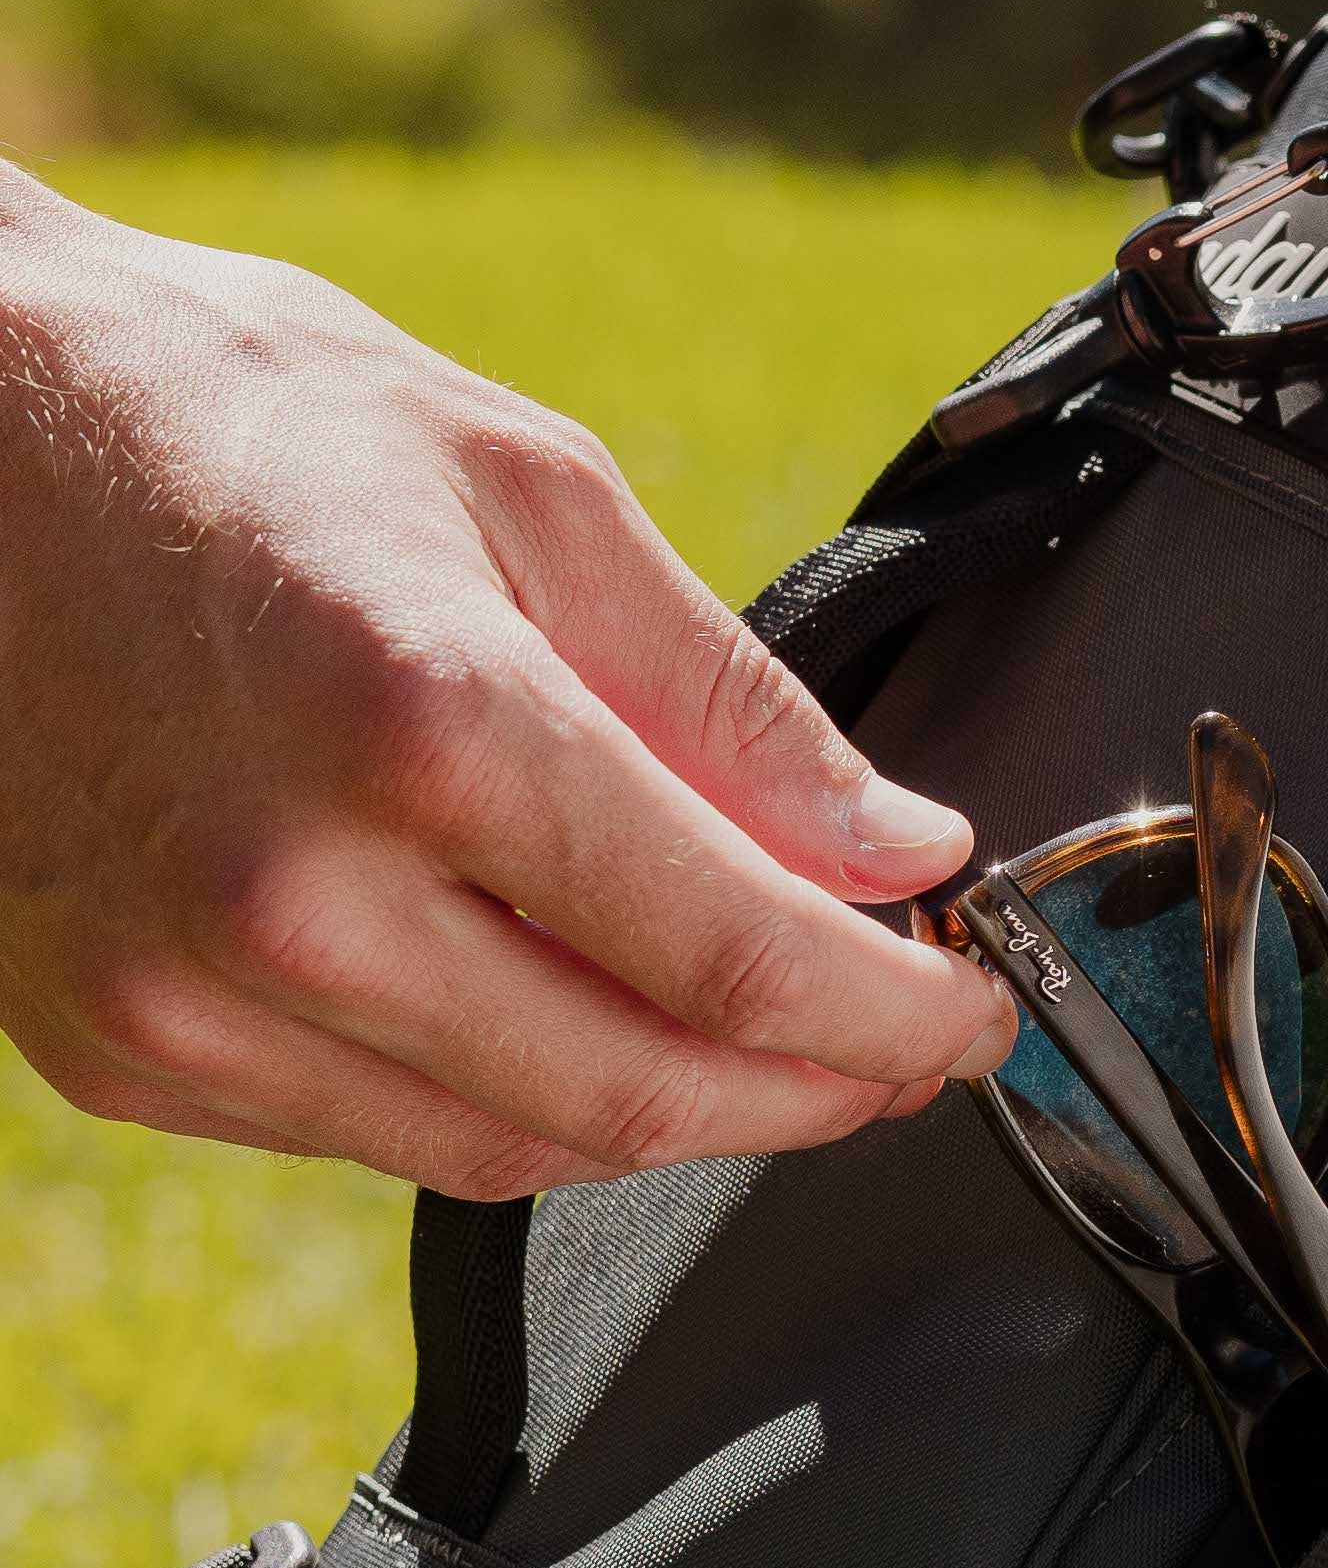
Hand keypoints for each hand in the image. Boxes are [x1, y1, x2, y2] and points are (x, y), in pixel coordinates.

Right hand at [0, 170, 1015, 1196]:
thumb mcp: (534, 492)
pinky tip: (571, 1016)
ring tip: (770, 1038)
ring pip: (520, 1149)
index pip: (737, 957)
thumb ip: (732, 704)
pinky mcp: (113, 1048)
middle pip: (642, 1094)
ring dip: (679, 1116)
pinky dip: (516, 1104)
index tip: (975, 1007)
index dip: (893, 1011)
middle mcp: (295, 896)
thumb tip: (900, 848)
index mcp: (426, 727)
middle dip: (817, 1090)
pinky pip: (383, 1137)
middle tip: (907, 1047)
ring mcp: (185, 995)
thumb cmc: (232, 418)